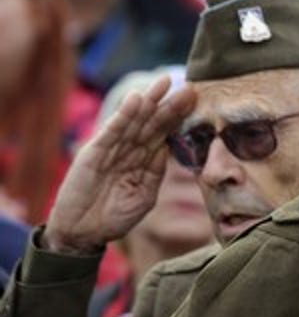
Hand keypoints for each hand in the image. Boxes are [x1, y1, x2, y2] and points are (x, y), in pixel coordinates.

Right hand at [44, 77, 195, 254]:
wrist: (83, 232)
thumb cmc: (114, 216)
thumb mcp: (144, 195)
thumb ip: (156, 172)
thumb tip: (167, 149)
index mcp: (143, 161)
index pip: (163, 134)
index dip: (178, 118)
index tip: (197, 102)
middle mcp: (128, 151)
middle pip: (152, 123)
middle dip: (170, 105)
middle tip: (189, 87)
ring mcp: (111, 149)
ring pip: (134, 122)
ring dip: (149, 102)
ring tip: (165, 83)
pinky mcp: (94, 153)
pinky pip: (112, 131)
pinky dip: (124, 116)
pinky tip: (136, 100)